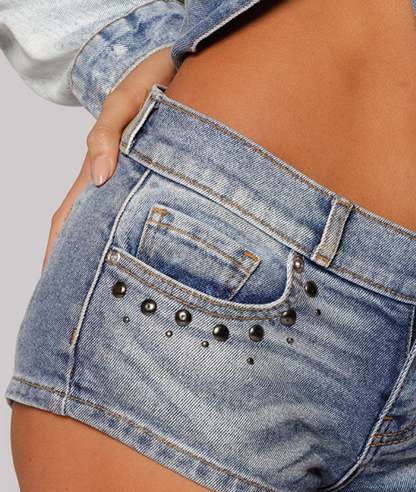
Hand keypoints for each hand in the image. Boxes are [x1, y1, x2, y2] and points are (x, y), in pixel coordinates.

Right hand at [41, 47, 176, 271]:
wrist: (185, 67)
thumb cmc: (151, 83)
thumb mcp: (123, 103)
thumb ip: (106, 135)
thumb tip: (97, 178)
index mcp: (97, 172)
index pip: (68, 218)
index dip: (59, 249)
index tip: (53, 280)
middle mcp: (114, 185)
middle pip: (90, 231)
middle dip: (83, 264)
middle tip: (83, 301)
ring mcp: (136, 186)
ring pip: (118, 228)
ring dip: (112, 257)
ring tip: (115, 291)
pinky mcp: (161, 183)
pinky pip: (148, 217)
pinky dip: (145, 240)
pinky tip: (155, 260)